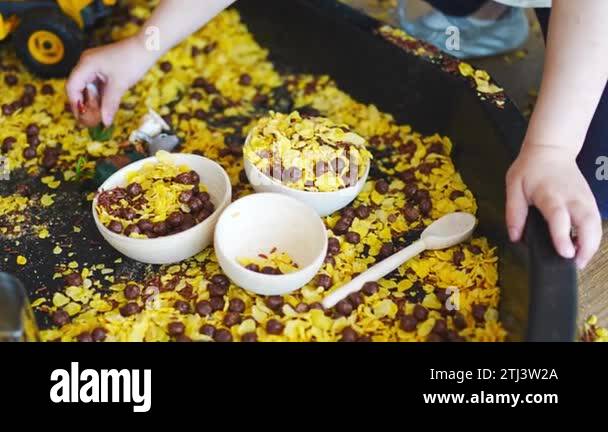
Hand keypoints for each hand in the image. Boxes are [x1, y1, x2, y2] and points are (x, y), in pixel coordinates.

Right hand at [66, 35, 155, 126]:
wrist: (146, 47)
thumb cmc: (133, 61)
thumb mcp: (119, 85)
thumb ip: (109, 104)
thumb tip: (105, 122)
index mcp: (86, 64)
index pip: (72, 87)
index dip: (75, 104)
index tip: (81, 119)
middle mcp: (86, 63)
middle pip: (77, 87)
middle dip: (83, 104)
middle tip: (90, 121)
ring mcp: (94, 65)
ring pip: (87, 87)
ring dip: (92, 101)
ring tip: (98, 117)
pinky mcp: (102, 68)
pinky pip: (96, 85)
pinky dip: (99, 96)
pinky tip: (104, 107)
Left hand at [506, 145, 601, 268]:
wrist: (551, 150)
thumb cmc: (531, 169)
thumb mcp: (514, 186)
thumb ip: (514, 212)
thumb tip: (515, 236)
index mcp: (550, 195)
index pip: (560, 218)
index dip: (563, 237)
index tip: (565, 254)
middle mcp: (572, 198)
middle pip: (588, 223)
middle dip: (587, 246)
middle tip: (576, 264)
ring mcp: (585, 199)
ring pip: (596, 224)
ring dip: (592, 244)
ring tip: (579, 260)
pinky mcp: (590, 201)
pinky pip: (596, 221)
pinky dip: (594, 236)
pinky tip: (583, 246)